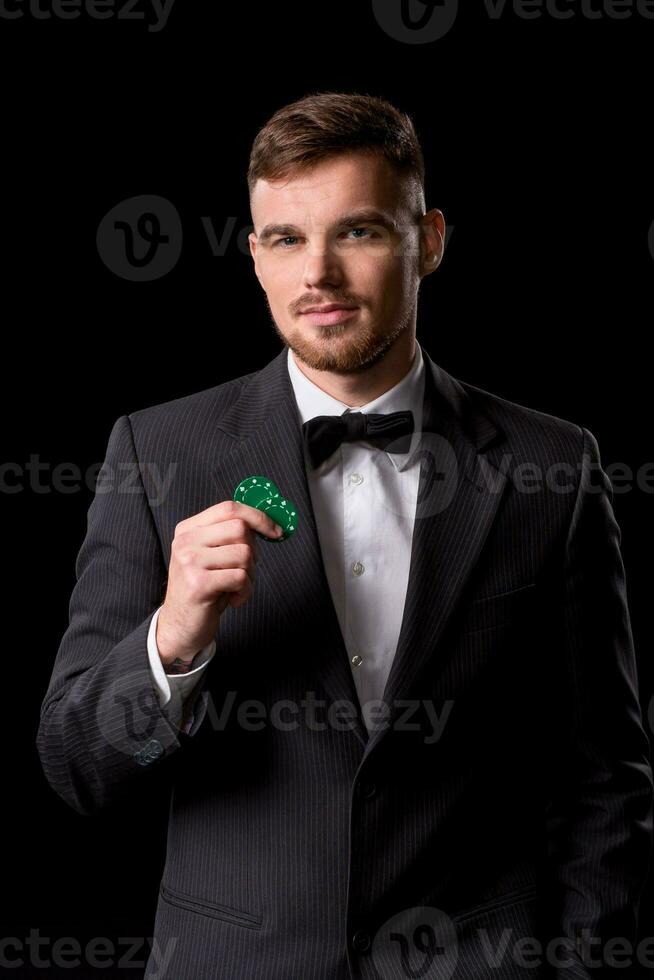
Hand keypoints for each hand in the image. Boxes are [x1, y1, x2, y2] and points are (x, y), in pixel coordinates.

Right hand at [156, 500, 282, 667]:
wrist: (179, 627)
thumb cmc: (203, 590)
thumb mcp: (211, 556)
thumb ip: (229, 536)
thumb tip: (267, 523)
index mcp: (188, 529)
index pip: (229, 508)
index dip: (258, 517)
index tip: (276, 531)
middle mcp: (185, 541)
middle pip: (240, 529)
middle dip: (253, 551)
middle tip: (244, 570)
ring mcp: (189, 562)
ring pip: (243, 554)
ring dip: (249, 575)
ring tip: (236, 587)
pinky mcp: (198, 584)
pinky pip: (240, 578)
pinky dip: (245, 591)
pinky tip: (233, 599)